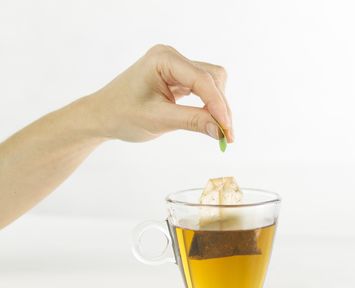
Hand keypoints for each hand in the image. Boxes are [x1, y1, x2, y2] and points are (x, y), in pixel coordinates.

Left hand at [88, 44, 232, 142]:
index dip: (218, 106)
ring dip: (218, 106)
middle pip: (212, 78)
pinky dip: (210, 106)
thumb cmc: (121, 115)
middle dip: (221, 106)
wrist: (102, 116)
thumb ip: (192, 121)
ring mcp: (176, 66)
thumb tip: (221, 131)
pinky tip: (211, 123)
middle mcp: (172, 57)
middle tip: (225, 136)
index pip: (202, 80)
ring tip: (219, 132)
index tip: (227, 131)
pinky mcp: (178, 78)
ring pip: (212, 83)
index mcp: (163, 59)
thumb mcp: (158, 120)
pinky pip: (203, 89)